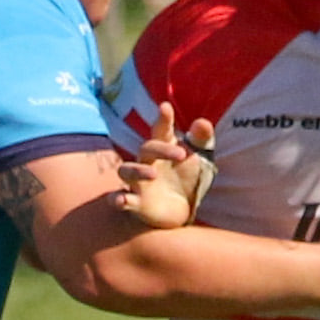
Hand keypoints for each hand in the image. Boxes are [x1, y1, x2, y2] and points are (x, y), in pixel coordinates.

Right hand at [117, 103, 216, 229]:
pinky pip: (118, 198)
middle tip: (182, 154)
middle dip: (162, 149)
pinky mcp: (134, 203)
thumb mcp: (198, 160)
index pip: (161, 131)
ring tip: (153, 174)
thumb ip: (202, 140)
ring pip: (126, 170)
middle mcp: (146, 163)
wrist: (181, 211)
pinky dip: (118, 199)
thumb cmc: (185, 179)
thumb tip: (202, 122)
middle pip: (147, 149)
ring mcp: (137, 183)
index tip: (165, 107)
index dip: (163, 119)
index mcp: (163, 149)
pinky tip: (122, 201)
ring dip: (137, 171)